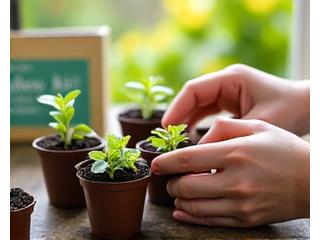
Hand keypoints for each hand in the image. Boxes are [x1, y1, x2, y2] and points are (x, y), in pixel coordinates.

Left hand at [151, 118, 309, 226]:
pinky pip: (209, 221)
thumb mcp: (257, 127)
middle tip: (171, 178)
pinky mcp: (245, 219)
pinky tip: (182, 211)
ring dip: (179, 198)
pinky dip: (189, 217)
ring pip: (194, 206)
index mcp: (236, 153)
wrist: (312, 181)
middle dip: (172, 183)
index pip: (187, 159)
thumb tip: (197, 141)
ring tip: (179, 190)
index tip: (154, 164)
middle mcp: (235, 180)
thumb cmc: (283, 149)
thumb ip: (224, 128)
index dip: (165, 162)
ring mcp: (240, 203)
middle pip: (186, 186)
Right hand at [162, 64, 309, 135]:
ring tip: (175, 138)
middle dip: (178, 114)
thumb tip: (201, 151)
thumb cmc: (289, 110)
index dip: (177, 107)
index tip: (166, 126)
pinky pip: (206, 109)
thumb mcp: (258, 124)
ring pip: (197, 103)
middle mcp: (226, 82)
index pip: (194, 89)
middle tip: (166, 136)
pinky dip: (196, 121)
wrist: (306, 107)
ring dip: (185, 119)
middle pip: (193, 96)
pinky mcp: (229, 100)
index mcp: (231, 79)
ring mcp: (227, 90)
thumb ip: (229, 136)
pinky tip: (190, 136)